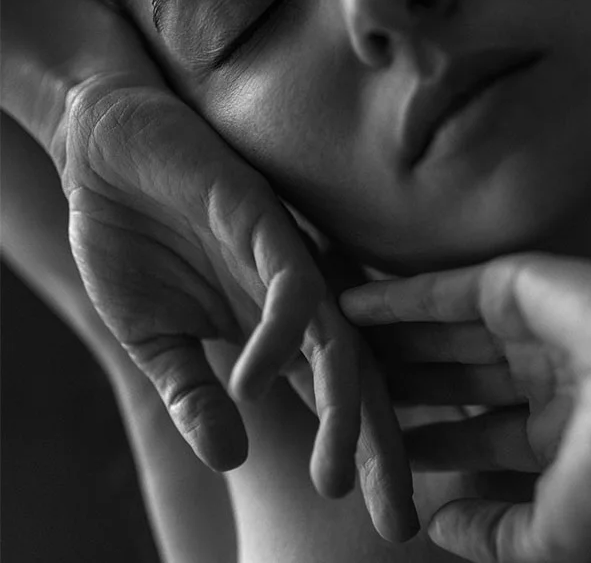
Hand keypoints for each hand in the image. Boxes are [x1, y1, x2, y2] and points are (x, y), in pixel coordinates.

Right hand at [57, 66, 416, 540]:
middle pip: (362, 381)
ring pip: (340, 340)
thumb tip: (230, 457)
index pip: (339, 402)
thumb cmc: (137, 240)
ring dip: (342, 408)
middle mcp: (303, 299)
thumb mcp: (156, 338)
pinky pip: (290, 285)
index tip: (388, 523)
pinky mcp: (267, 220)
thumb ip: (194, 394)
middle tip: (399, 521)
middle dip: (383, 451)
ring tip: (340, 476)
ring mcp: (290, 259)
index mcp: (283, 330)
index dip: (367, 458)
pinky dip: (275, 337)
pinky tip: (254, 381)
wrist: (108, 151)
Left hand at [341, 253, 590, 561]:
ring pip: (440, 336)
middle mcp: (541, 376)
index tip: (374, 454)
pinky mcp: (517, 285)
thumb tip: (436, 528)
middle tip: (340, 397)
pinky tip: (349, 307)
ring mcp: (529, 328)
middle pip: (450, 385)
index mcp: (558, 431)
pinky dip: (396, 298)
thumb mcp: (557, 533)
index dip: (424, 448)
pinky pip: (442, 292)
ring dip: (389, 342)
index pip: (475, 440)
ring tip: (331, 349)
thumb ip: (495, 537)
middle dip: (401, 391)